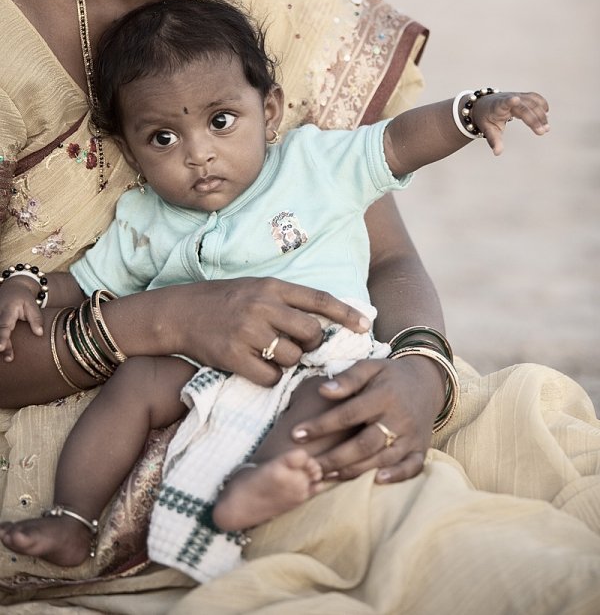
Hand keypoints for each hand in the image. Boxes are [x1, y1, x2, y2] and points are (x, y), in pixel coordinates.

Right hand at [0, 279, 44, 362]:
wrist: (12, 287)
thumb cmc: (23, 298)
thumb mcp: (32, 304)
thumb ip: (36, 318)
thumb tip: (39, 333)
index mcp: (7, 310)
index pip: (4, 326)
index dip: (2, 338)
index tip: (0, 347)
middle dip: (0, 344)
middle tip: (9, 358)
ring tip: (8, 357)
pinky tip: (2, 351)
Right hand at [172, 277, 371, 387]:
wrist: (179, 312)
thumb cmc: (223, 300)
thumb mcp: (256, 288)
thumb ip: (286, 300)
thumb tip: (323, 321)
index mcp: (272, 286)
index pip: (319, 299)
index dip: (346, 313)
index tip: (366, 325)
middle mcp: (262, 307)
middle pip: (310, 333)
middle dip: (311, 344)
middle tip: (299, 344)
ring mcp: (248, 332)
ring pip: (292, 357)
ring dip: (288, 362)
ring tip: (270, 353)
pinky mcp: (234, 356)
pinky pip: (270, 378)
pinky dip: (269, 378)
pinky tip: (257, 368)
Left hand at [289, 355, 444, 482]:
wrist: (427, 382)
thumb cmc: (389, 375)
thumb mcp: (370, 367)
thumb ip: (347, 378)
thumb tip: (322, 391)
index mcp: (384, 395)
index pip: (348, 414)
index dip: (322, 425)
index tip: (296, 434)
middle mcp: (399, 418)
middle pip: (365, 443)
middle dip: (334, 457)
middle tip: (308, 466)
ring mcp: (411, 436)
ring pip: (383, 458)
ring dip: (355, 471)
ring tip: (327, 476)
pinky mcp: (421, 448)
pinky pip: (411, 467)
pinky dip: (396, 476)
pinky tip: (375, 481)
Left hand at [472, 91, 548, 154]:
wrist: (485, 105)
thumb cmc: (487, 118)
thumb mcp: (488, 130)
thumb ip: (494, 141)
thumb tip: (497, 153)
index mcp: (497, 107)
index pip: (504, 103)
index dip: (510, 101)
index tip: (515, 99)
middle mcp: (508, 98)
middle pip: (523, 107)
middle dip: (533, 119)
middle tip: (542, 132)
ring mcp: (517, 96)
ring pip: (532, 102)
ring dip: (541, 114)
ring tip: (546, 128)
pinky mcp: (522, 96)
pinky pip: (534, 97)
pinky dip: (542, 104)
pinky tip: (546, 114)